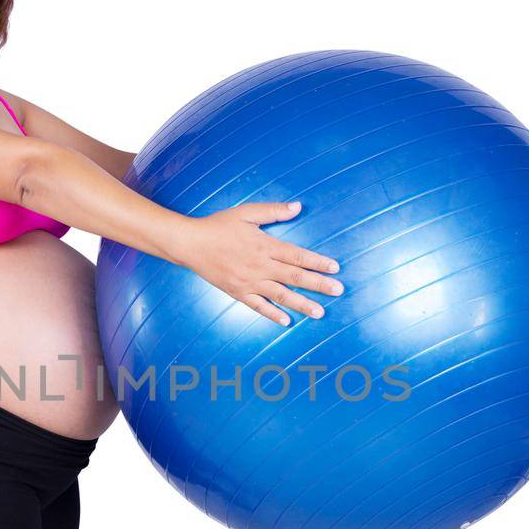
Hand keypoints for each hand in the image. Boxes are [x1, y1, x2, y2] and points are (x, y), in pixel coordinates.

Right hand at [179, 200, 343, 325]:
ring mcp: (249, 282)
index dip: (318, 262)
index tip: (335, 267)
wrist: (190, 244)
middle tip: (338, 290)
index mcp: (265, 245)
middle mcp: (260, 266)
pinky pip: (259, 306)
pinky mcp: (238, 293)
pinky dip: (273, 314)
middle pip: (295, 277)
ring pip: (281, 295)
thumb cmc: (218, 225)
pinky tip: (287, 321)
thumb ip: (273, 211)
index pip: (298, 255)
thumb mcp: (246, 212)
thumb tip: (298, 207)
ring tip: (320, 312)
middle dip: (319, 284)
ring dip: (302, 304)